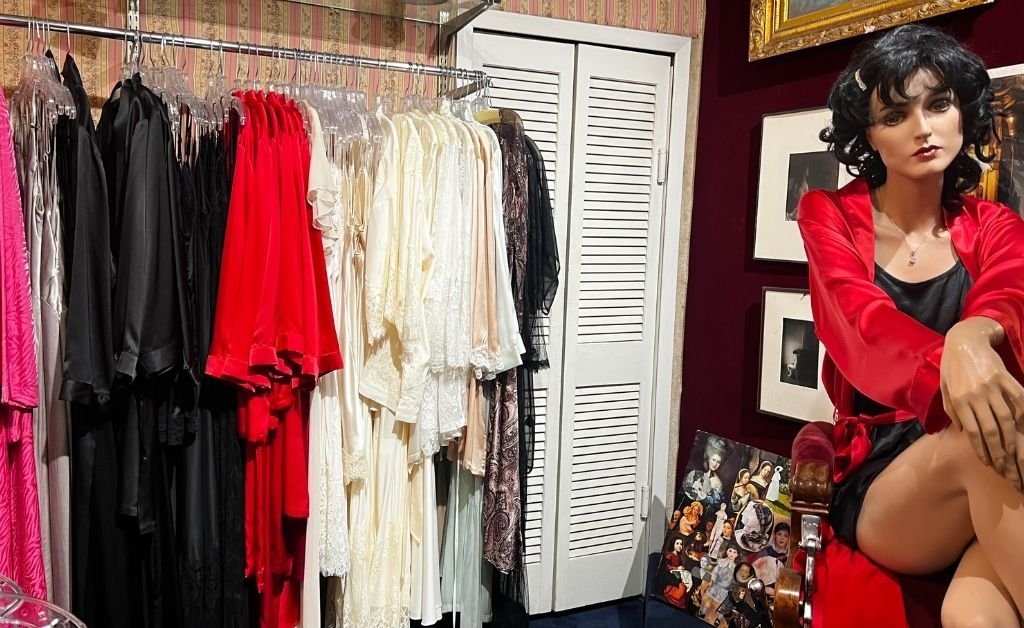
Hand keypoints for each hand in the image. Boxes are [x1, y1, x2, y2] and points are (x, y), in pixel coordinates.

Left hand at [940, 317, 1023, 490]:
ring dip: (1012, 438)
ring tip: (1014, 452)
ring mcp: (991, 385)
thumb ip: (952, 412)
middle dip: (999, 451)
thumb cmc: (952, 369)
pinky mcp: (1004, 376)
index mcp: (959, 400)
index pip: (972, 432)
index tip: (987, 462)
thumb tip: (961, 431)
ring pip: (1006, 418)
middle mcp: (975, 395)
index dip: (981, 449)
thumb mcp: (946, 391)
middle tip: (1004, 465)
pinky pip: (1019, 398)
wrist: (963, 343)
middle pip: (991, 429)